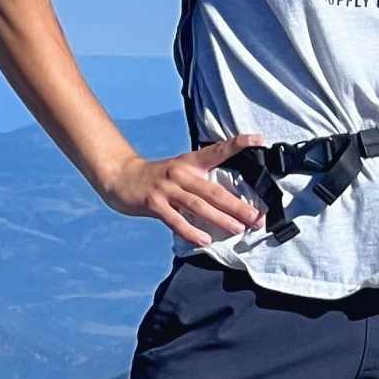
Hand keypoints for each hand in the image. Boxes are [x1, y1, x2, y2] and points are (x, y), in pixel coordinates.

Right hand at [98, 133, 267, 246]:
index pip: (218, 151)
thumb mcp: (181, 171)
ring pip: (198, 206)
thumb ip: (202, 183)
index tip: (258, 139)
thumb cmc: (158, 178)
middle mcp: (181, 174)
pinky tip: (204, 240)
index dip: (238, 144)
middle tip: (257, 217)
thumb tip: (232, 204)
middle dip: (238, 206)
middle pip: (214, 191)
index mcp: (190, 163)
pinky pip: (175, 220)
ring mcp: (166, 188)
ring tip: (237, 229)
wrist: (120, 177)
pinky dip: (190, 231)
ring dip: (220, 219)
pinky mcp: (153, 203)